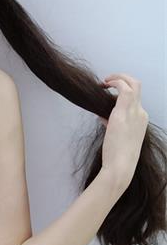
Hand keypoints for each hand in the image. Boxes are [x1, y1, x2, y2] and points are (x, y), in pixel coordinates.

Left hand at [98, 73, 148, 188]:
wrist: (120, 166)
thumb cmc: (117, 156)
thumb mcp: (117, 136)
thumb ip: (112, 124)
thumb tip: (102, 117)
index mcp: (141, 119)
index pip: (134, 99)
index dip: (121, 92)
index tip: (109, 93)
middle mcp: (141, 113)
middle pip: (137, 86)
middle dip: (124, 78)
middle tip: (109, 80)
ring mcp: (134, 112)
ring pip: (133, 84)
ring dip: (118, 77)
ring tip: (105, 81)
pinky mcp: (123, 113)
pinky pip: (123, 89)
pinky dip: (115, 82)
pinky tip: (104, 84)